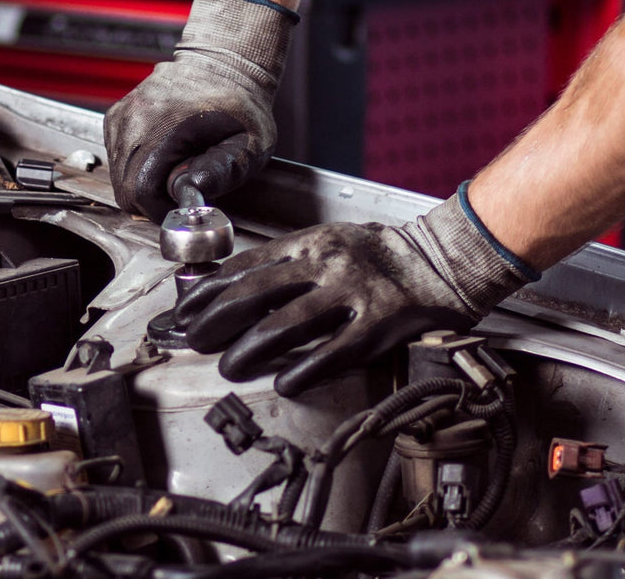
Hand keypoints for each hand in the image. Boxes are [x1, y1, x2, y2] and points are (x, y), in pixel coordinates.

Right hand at [104, 0, 297, 220]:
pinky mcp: (117, 116)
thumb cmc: (240, 104)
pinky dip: (137, 166)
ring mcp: (122, 115)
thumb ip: (224, 171)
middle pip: (124, 188)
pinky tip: (164, 155)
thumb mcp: (248, 142)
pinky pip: (118, 158)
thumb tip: (193, 191)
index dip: (161, 208)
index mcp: (164, 124)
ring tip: (177, 167)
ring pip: (118, 176)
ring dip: (145, 182)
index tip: (183, 203)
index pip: (139, 190)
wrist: (224, 64)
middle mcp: (134, 118)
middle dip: (153, 200)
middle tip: (182, 188)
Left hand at [174, 187, 538, 396]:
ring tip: (229, 365)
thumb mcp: (327, 241)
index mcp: (309, 243)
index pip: (244, 267)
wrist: (439, 261)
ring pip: (286, 325)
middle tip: (195, 341)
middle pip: (255, 295)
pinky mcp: (378, 325)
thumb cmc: (378, 255)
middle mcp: (326, 264)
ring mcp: (352, 294)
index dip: (208, 292)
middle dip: (216, 321)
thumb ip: (285, 261)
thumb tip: (231, 286)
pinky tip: (284, 383)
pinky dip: (303, 370)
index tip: (184, 312)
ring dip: (249, 349)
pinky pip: (333, 353)